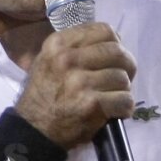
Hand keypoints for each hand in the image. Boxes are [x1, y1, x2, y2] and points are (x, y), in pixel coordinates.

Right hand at [15, 23, 136, 148]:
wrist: (33, 130)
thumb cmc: (44, 95)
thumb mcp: (50, 60)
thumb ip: (76, 47)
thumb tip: (113, 42)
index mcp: (58, 44)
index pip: (104, 30)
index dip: (116, 44)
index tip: (114, 58)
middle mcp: (67, 59)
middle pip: (117, 52)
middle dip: (127, 66)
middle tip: (123, 79)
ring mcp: (80, 82)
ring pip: (122, 77)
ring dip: (123, 90)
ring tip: (113, 98)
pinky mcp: (91, 104)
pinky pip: (125, 100)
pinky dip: (125, 108)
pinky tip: (115, 111)